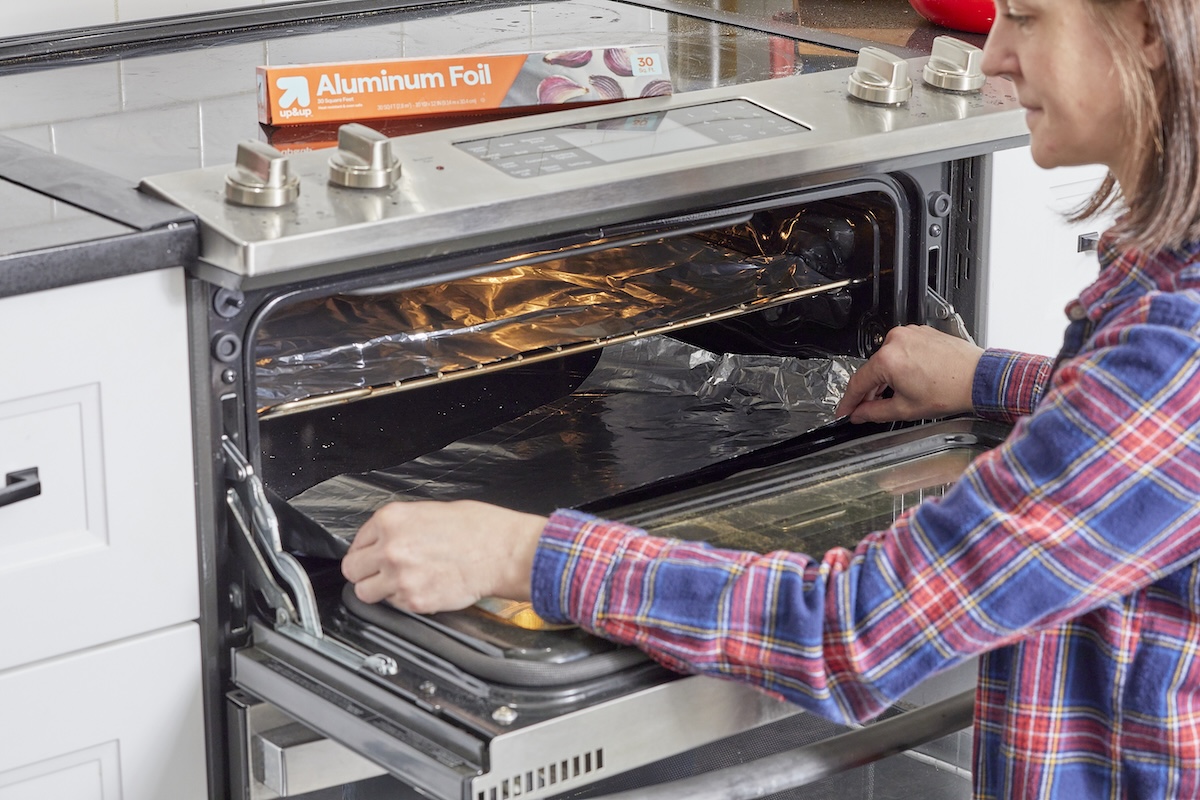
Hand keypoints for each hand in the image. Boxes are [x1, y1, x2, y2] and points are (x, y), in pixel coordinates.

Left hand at [341, 499, 546, 613]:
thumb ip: (401, 526)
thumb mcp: (431, 511)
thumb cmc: (478, 528)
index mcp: (392, 520)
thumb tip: (385, 539)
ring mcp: (400, 577)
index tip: (375, 555)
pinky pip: (394, 605)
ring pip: (365, 592)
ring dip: (379, 589)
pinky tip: (424, 587)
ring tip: (401, 582)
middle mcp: (390, 548)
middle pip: (352, 570)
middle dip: (365, 571)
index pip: (356, 542)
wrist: (503, 552)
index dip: (367, 550)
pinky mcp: (414, 601)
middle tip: (381, 572)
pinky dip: (404, 600)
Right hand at [835, 325, 982, 422]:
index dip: (848, 401)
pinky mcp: (920, 332)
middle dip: (869, 391)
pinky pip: (900, 350)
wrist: (979, 378)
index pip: (858, 382)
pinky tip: (910, 380)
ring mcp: (909, 333)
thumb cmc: (951, 390)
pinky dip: (899, 365)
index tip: (845, 411)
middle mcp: (895, 340)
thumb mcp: (906, 409)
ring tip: (897, 395)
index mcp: (888, 359)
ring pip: (886, 359)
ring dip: (885, 377)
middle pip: (872, 369)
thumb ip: (875, 412)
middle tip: (868, 408)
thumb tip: (860, 414)